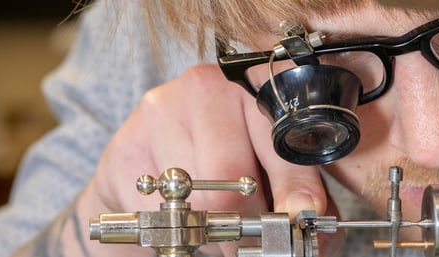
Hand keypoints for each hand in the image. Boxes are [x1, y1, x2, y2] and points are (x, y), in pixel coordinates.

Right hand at [69, 65, 332, 255]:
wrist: (151, 161)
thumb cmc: (227, 158)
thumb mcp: (272, 164)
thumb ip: (300, 188)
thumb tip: (310, 217)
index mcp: (257, 85)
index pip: (282, 136)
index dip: (295, 184)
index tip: (300, 216)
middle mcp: (209, 86)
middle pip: (234, 175)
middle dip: (249, 219)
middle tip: (252, 237)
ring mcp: (162, 111)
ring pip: (198, 196)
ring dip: (214, 228)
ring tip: (218, 225)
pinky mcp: (128, 145)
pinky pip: (161, 208)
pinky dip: (179, 228)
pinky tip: (185, 216)